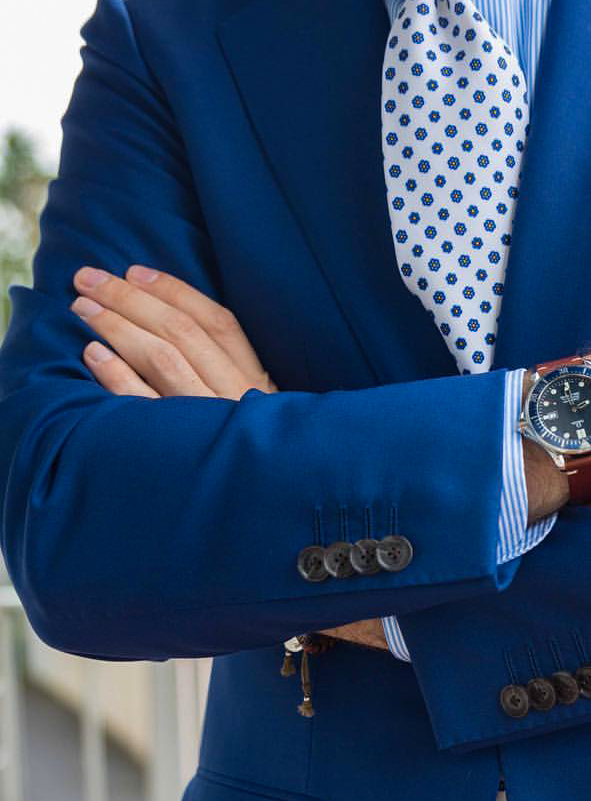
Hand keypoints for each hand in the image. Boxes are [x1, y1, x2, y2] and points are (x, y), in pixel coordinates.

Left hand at [71, 263, 390, 652]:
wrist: (297, 529)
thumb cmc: (279, 470)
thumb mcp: (271, 418)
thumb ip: (239, 380)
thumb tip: (189, 338)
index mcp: (262, 383)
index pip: (219, 321)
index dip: (176, 292)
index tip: (136, 271)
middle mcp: (242, 398)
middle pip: (182, 334)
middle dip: (131, 300)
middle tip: (88, 277)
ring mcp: (217, 428)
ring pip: (165, 361)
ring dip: (119, 328)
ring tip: (83, 308)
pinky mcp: (193, 458)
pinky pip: (150, 412)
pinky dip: (119, 379)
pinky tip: (94, 358)